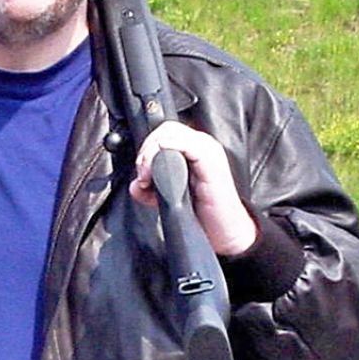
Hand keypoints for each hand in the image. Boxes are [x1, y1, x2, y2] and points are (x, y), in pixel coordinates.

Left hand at [130, 121, 257, 256]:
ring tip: (149, 179)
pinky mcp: (211, 161)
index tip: (141, 174)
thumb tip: (134, 186)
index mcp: (192, 148)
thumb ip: (149, 189)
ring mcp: (208, 150)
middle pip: (165, 129)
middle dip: (146, 152)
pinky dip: (170, 150)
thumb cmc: (202, 212)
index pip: (163, 132)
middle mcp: (201, 144)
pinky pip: (188, 145)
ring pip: (171, 134)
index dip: (146, 149)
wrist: (224, 230)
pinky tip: (160, 168)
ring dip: (152, 155)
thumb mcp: (168, 198)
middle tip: (143, 177)